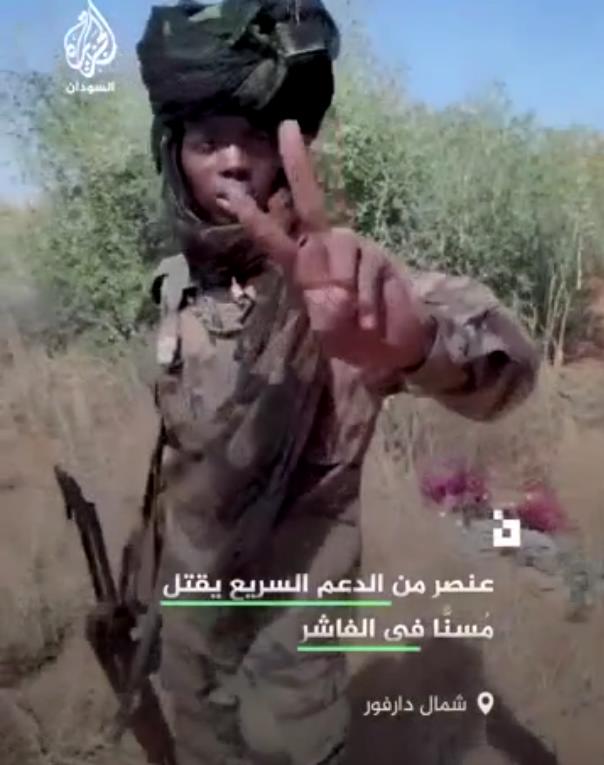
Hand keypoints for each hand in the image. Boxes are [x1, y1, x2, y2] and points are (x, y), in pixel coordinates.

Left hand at [218, 120, 433, 371]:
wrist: (392, 347)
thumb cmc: (352, 338)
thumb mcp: (329, 329)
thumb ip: (326, 310)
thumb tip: (336, 292)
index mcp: (303, 266)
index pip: (274, 237)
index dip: (253, 216)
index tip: (229, 192)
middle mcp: (326, 248)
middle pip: (309, 201)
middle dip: (298, 164)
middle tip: (287, 127)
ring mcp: (355, 249)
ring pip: (342, 246)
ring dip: (344, 285)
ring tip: (352, 319)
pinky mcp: (380, 258)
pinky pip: (368, 269)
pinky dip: (365, 300)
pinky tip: (368, 319)